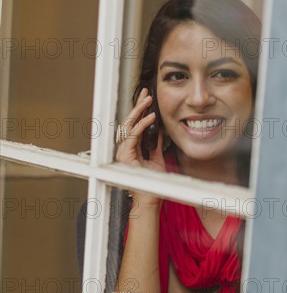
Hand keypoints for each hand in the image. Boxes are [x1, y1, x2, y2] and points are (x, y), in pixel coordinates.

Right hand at [116, 88, 165, 206]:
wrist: (149, 200)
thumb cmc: (151, 184)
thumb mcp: (157, 159)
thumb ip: (155, 146)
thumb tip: (159, 132)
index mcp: (131, 149)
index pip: (134, 125)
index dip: (141, 111)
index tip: (147, 99)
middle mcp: (124, 149)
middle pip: (129, 122)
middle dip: (138, 105)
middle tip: (146, 92)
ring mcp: (123, 152)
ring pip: (129, 125)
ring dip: (139, 111)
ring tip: (148, 100)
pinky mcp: (125, 155)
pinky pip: (133, 135)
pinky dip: (143, 125)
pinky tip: (151, 117)